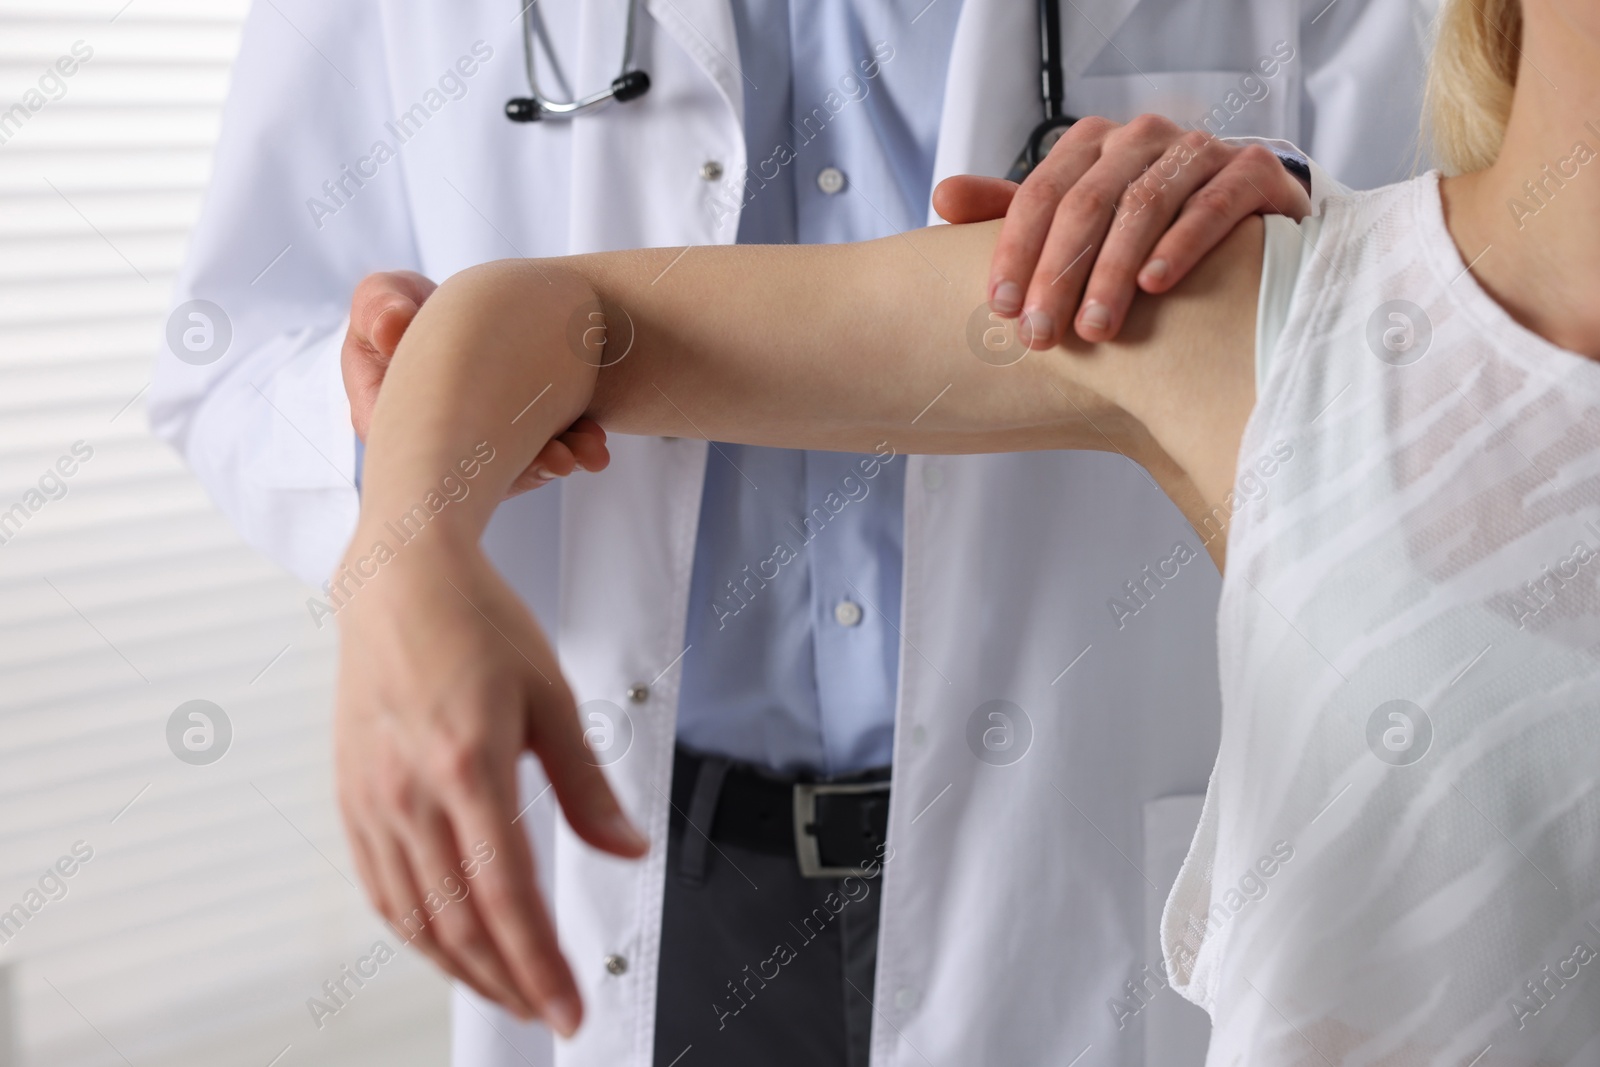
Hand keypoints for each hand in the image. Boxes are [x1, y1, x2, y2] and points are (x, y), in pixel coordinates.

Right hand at [334, 536, 648, 1032]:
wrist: (400, 579)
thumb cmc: (476, 625)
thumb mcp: (552, 697)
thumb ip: (588, 786)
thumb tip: (627, 848)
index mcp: (467, 766)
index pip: (506, 897)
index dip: (539, 966)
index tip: (567, 1008)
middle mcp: (410, 793)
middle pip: (457, 923)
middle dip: (507, 983)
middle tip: (545, 1011)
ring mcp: (371, 800)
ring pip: (413, 918)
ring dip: (462, 970)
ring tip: (506, 991)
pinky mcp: (350, 798)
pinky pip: (380, 889)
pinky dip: (416, 932)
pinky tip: (445, 945)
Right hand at [341, 270, 611, 491]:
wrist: (448, 314)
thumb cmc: (401, 312)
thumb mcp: (382, 300)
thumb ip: (378, 308)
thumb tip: (392, 328)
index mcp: (395, 426)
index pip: (425, 454)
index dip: (460, 460)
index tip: (498, 453)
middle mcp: (440, 447)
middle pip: (481, 472)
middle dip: (525, 469)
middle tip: (563, 461)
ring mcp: (481, 446)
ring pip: (519, 464)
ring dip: (557, 460)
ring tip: (588, 451)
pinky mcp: (514, 438)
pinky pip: (542, 449)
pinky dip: (571, 446)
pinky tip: (595, 443)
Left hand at [932, 114, 1310, 346]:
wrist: (1250, 223)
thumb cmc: (1147, 227)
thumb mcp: (1078, 218)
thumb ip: (1014, 211)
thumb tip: (942, 198)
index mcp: (1092, 146)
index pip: (1040, 194)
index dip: (1015, 251)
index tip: (1000, 309)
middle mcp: (1142, 138)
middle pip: (1086, 203)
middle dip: (1058, 274)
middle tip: (1043, 336)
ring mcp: (1199, 149)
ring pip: (1144, 205)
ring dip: (1113, 270)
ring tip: (1095, 328)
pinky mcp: (1252, 170)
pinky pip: (1213, 204)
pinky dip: (1182, 243)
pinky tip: (1155, 285)